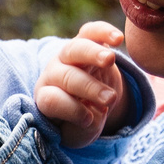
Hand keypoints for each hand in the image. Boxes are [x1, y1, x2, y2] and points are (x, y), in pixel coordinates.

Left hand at [36, 21, 128, 148]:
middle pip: (66, 76)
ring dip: (92, 54)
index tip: (89, 120)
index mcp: (46, 97)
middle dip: (88, 88)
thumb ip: (83, 128)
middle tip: (109, 100)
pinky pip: (91, 31)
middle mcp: (53, 73)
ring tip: (109, 60)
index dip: (70, 110)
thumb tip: (94, 115)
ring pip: (76, 49)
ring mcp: (67, 55)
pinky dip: (103, 31)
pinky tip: (118, 38)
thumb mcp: (78, 132)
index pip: (51, 100)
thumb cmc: (79, 119)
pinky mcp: (85, 40)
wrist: (86, 98)